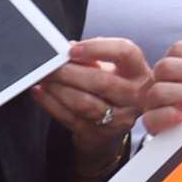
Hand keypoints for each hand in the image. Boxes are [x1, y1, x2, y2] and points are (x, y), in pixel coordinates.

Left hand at [32, 38, 150, 160]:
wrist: (114, 124)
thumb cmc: (111, 89)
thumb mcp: (111, 69)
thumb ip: (93, 57)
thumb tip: (68, 48)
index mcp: (139, 72)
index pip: (125, 53)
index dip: (98, 48)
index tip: (72, 49)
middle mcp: (136, 95)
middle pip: (102, 82)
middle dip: (69, 73)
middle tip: (50, 67)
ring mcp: (121, 117)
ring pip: (84, 103)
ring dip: (58, 90)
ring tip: (45, 80)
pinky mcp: (101, 134)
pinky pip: (71, 118)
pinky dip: (51, 104)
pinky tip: (42, 93)